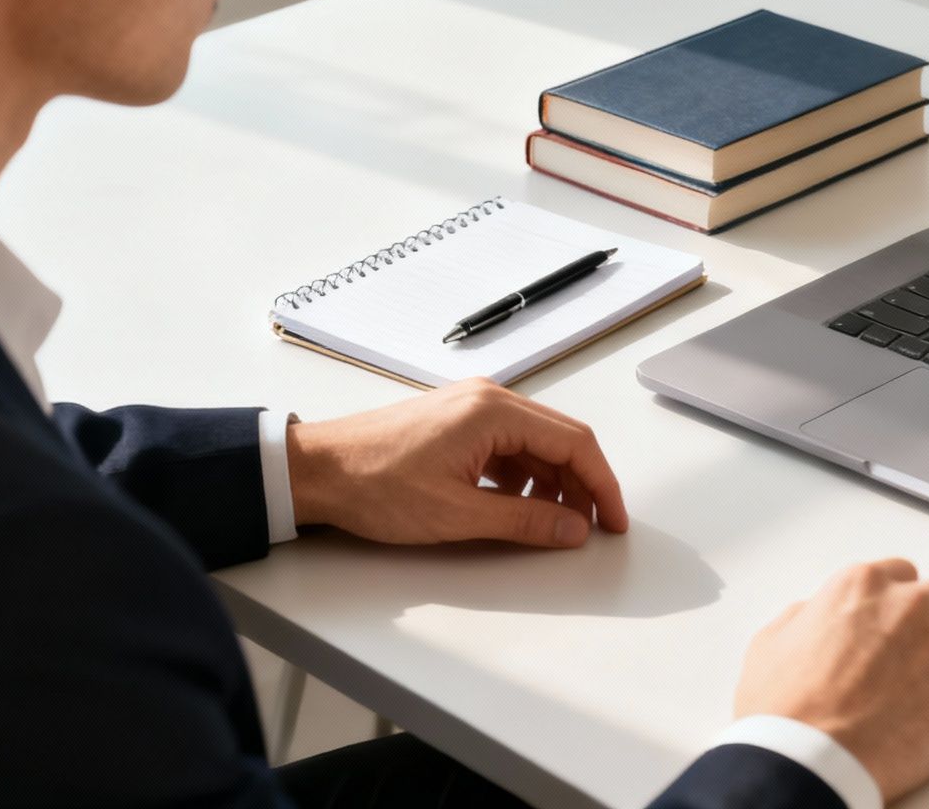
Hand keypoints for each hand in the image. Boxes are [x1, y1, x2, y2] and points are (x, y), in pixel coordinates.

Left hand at [286, 378, 627, 546]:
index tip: (613, 520)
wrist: (315, 471)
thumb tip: (572, 528)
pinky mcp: (457, 423)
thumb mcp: (457, 514)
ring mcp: (471, 408)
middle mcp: (488, 400)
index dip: (602, 485)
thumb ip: (524, 521)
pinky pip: (509, 446)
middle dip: (582, 485)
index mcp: (494, 412)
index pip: (575, 443)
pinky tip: (516, 505)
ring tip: (553, 523)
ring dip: (553, 482)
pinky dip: (524, 476)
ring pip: (535, 444)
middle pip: (561, 439)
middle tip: (591, 526)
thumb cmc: (373, 484)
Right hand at [734, 559, 928, 801]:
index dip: (901, 602)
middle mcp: (910, 606)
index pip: (904, 573)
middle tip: (927, 648)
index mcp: (863, 585)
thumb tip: (815, 615)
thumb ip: (804, 616)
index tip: (900, 622)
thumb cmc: (785, 710)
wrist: (809, 761)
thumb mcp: (772, 643)